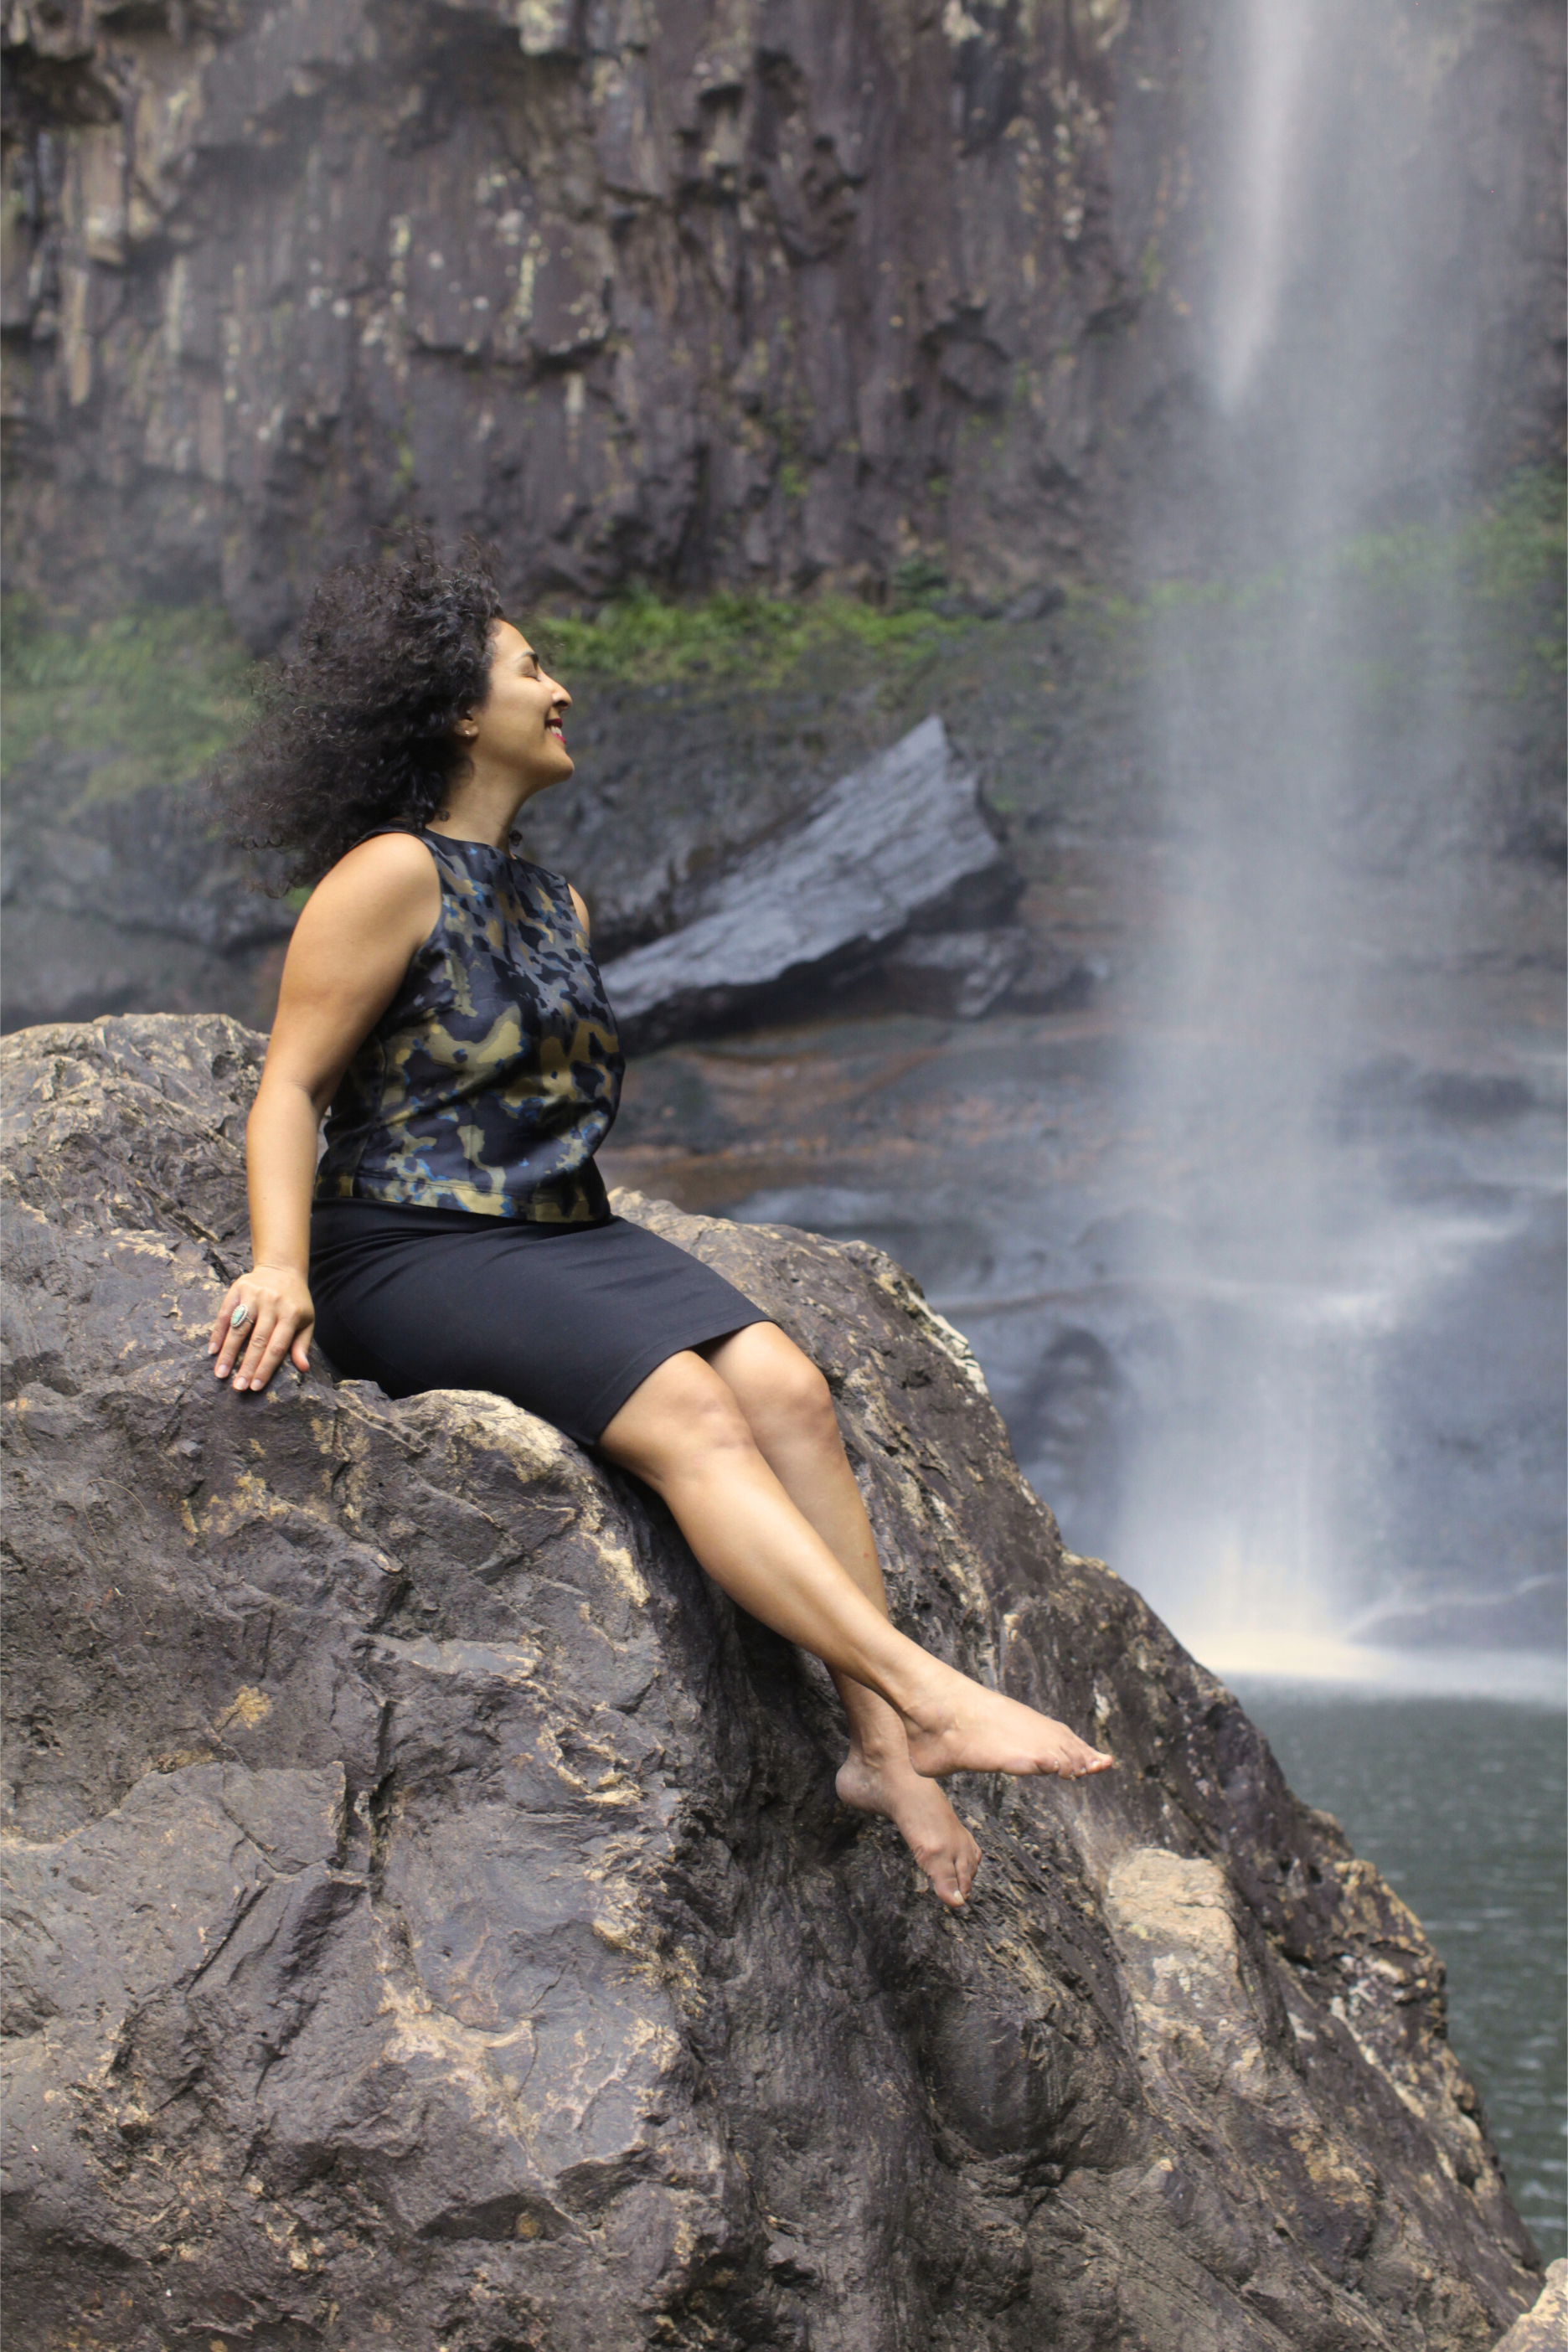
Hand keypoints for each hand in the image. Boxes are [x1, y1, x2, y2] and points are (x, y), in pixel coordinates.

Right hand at [208, 1264, 314, 1392]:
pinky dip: (218, 1333)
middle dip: (246, 1366)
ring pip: (238, 1328)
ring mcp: (254, 1295)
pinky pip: (225, 1314)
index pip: (277, 1347)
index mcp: (291, 1314)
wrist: (282, 1268)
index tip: (255, 1387)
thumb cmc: (295, 1301)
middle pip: (257, 1341)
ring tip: (221, 1374)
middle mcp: (272, 1304)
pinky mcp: (238, 1289)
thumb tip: (304, 1368)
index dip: (265, 1368)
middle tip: (237, 1387)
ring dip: (228, 1353)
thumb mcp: (306, 1320)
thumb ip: (302, 1344)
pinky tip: (213, 1351)